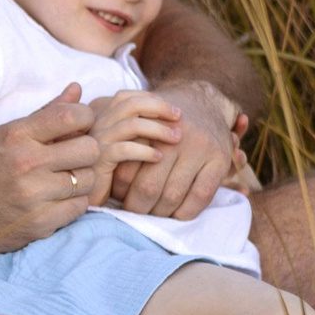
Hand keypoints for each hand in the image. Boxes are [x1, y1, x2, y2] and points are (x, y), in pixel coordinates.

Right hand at [0, 85, 100, 256]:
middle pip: (89, 149)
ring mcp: (33, 195)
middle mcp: (25, 163)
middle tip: (72, 157)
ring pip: (88, 180)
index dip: (85, 118)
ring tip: (61, 180)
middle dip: (86, 152)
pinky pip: (80, 207)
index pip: (71, 116)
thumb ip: (46, 113)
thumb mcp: (8, 135)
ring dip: (80, 180)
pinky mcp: (41, 222)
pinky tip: (54, 200)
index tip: (80, 126)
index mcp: (16, 136)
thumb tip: (78, 88)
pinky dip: (72, 203)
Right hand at [85, 90, 180, 200]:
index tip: (173, 110)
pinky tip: (159, 157)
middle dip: (159, 108)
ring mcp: (95, 142)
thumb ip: (135, 131)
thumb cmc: (108, 174)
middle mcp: (96, 126)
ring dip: (159, 129)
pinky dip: (146, 151)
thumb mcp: (123, 147)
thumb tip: (167, 120)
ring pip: (131, 124)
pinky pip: (125, 149)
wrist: (84, 196)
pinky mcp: (97, 162)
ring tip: (177, 138)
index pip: (125, 96)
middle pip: (130, 104)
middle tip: (180, 117)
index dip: (151, 99)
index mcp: (101, 118)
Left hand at [109, 80, 241, 219]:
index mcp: (148, 129)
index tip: (116, 199)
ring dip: (160, 213)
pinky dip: (185, 212)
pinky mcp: (220, 160)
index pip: (126, 172)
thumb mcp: (135, 121)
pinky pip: (200, 197)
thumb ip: (116, 143)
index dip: (118, 192)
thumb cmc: (159, 119)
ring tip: (151, 213)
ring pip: (173, 196)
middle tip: (132, 212)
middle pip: (148, 187)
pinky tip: (176, 214)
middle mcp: (176, 137)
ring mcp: (201, 148)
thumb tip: (95, 183)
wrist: (201, 100)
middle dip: (137, 207)